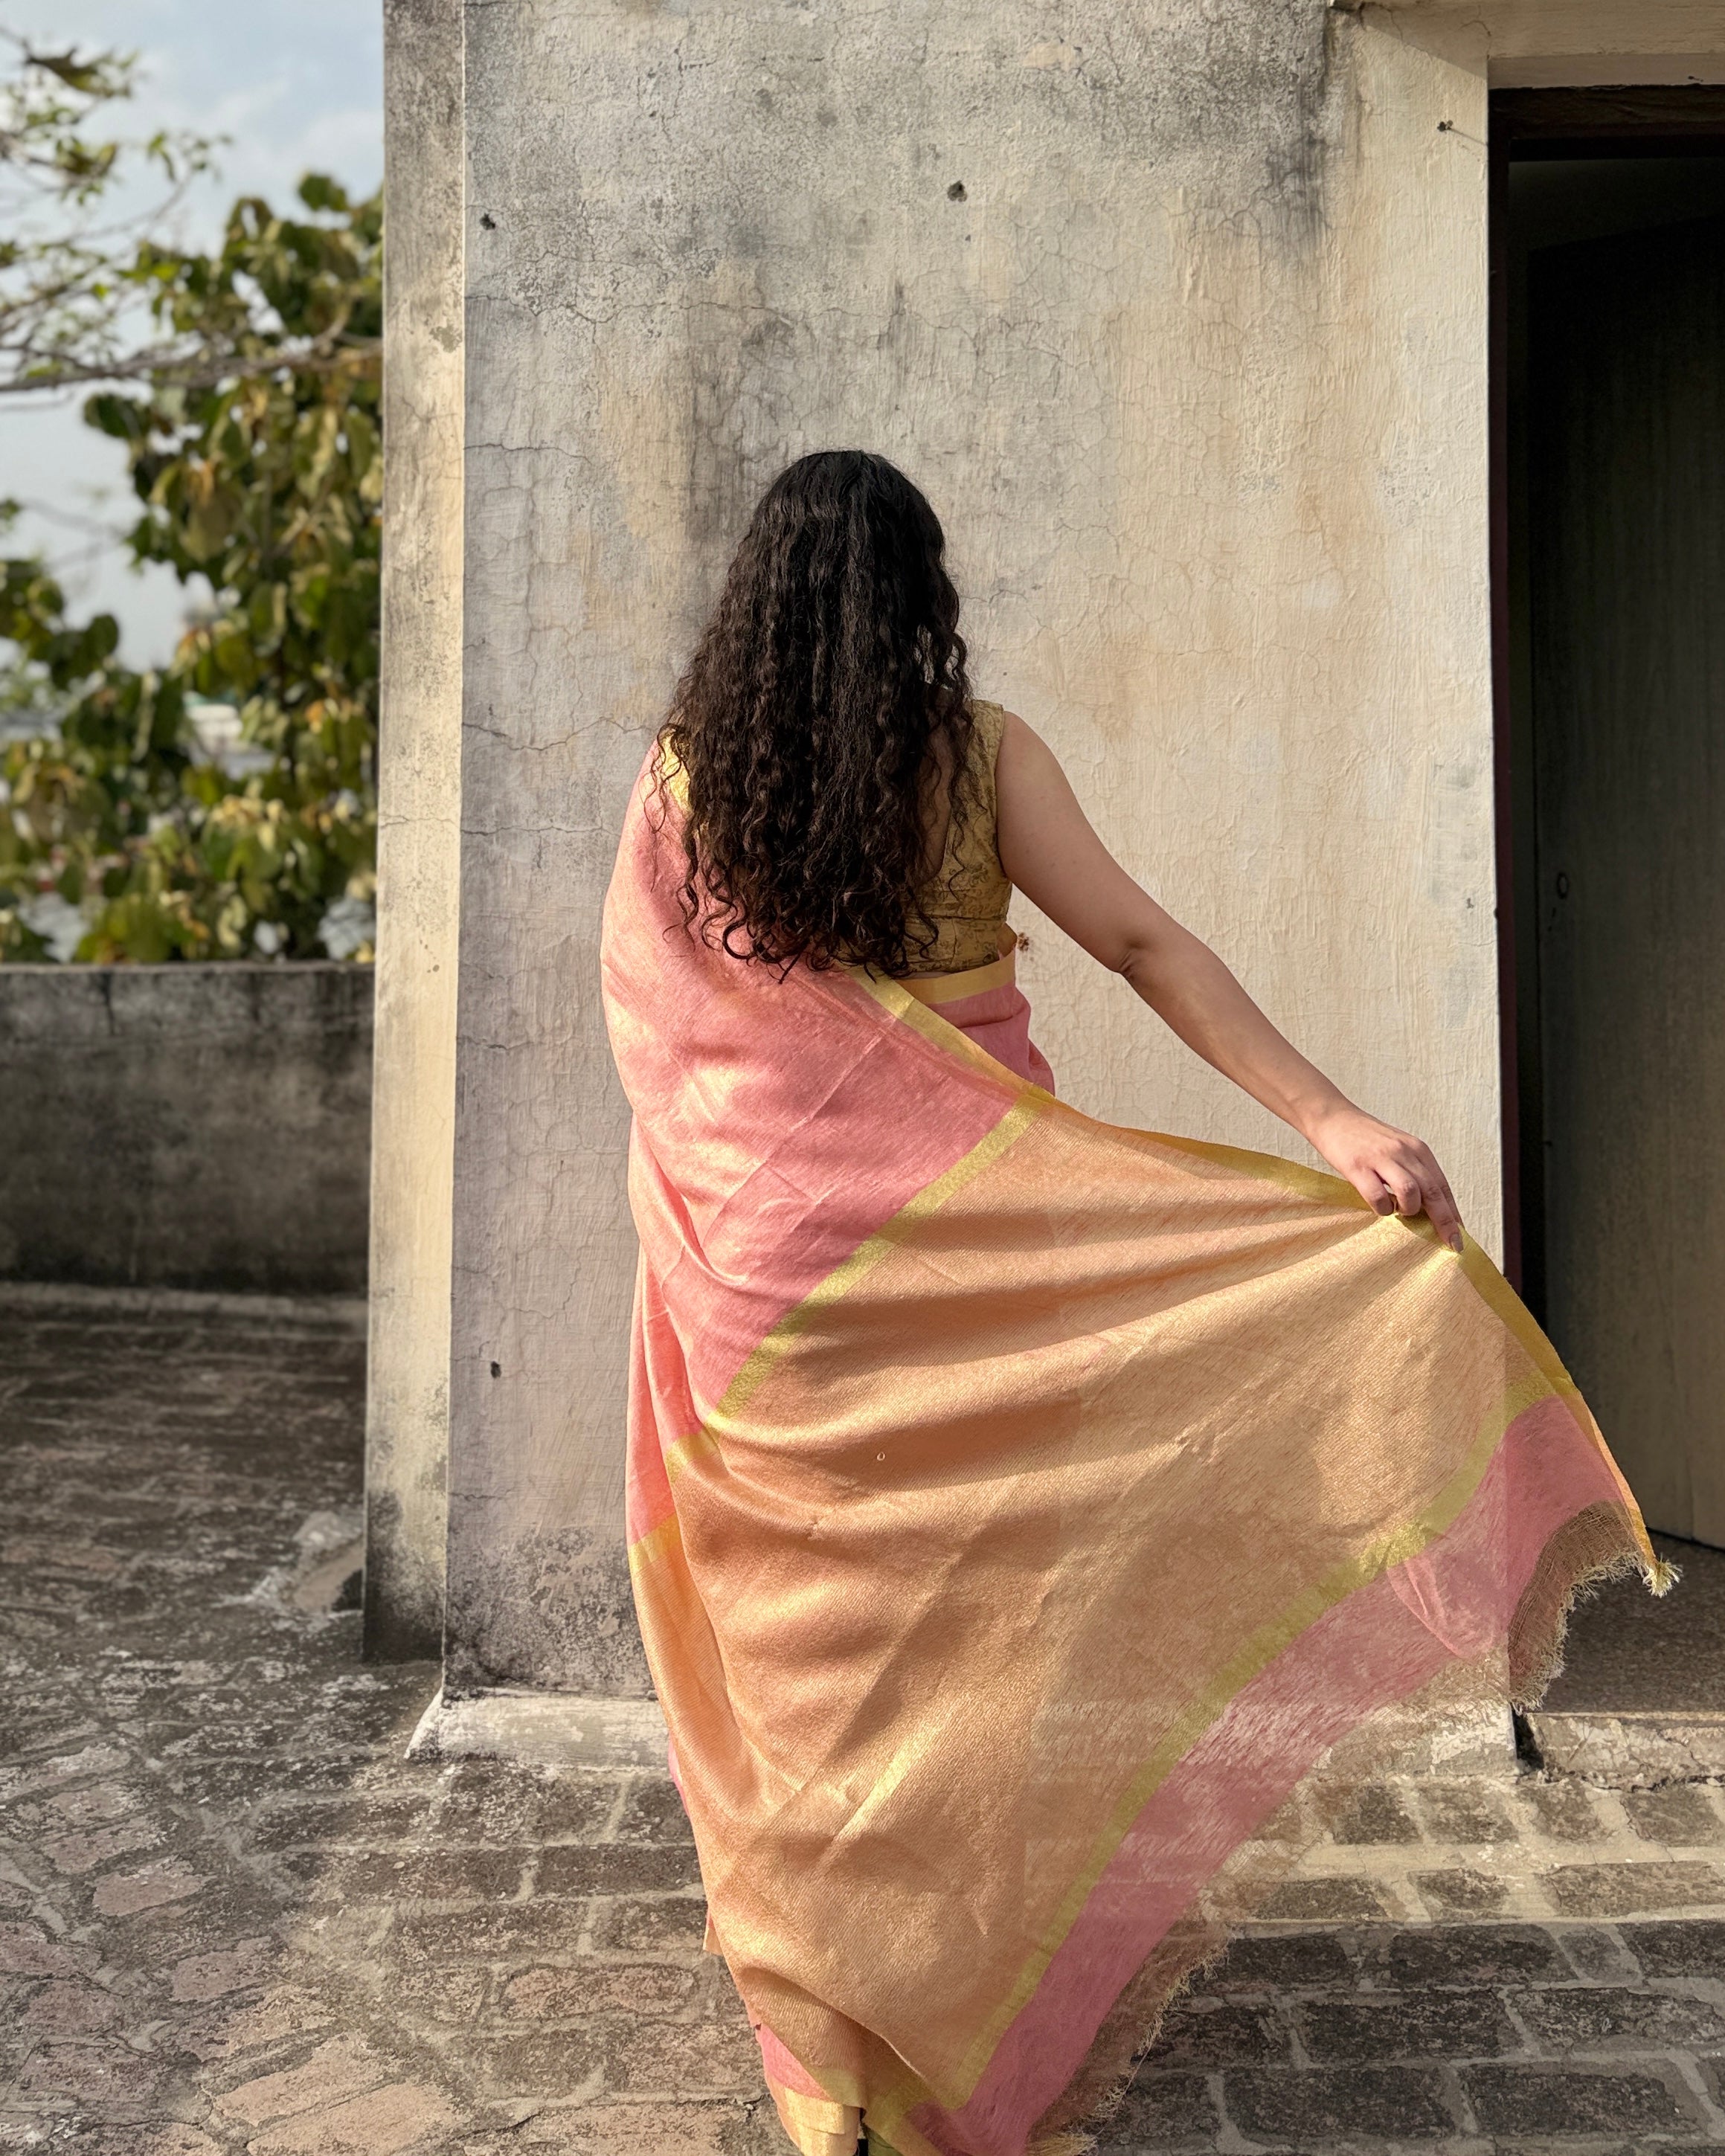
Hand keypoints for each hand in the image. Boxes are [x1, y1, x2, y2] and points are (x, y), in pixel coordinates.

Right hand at [1305, 1103, 1464, 1253]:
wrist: (1332, 1117)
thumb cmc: (1365, 1139)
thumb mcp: (1398, 1149)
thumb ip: (1414, 1172)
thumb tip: (1431, 1208)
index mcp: (1417, 1149)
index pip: (1443, 1186)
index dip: (1454, 1213)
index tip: (1459, 1235)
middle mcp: (1404, 1152)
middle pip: (1434, 1192)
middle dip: (1445, 1221)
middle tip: (1451, 1243)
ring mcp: (1381, 1158)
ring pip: (1411, 1192)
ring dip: (1408, 1209)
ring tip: (1399, 1211)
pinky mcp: (1358, 1167)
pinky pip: (1378, 1197)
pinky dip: (1382, 1209)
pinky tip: (1379, 1206)